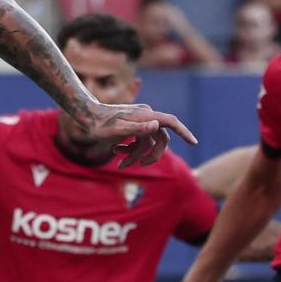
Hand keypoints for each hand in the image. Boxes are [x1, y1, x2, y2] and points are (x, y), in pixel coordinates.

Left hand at [73, 100, 198, 167]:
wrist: (86, 115)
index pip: (171, 122)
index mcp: (146, 115)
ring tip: (121, 165)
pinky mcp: (134, 125)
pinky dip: (130, 149)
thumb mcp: (116, 129)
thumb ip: (136, 128)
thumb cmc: (99, 124)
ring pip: (148, 142)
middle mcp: (147, 116)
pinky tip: (116, 152)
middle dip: (152, 155)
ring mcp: (141, 120)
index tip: (194, 142)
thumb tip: (157, 125)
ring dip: (137, 155)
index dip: (184, 132)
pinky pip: (140, 140)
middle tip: (140, 166)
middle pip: (161, 139)